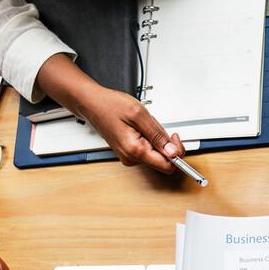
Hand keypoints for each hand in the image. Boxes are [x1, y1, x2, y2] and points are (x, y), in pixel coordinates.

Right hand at [35, 53, 180, 171]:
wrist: (92, 103)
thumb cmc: (109, 105)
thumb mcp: (139, 114)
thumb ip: (158, 135)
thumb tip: (173, 152)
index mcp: (135, 151)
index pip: (167, 166)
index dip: (176, 153)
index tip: (175, 138)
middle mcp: (131, 158)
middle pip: (163, 160)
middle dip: (165, 143)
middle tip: (156, 125)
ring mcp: (130, 156)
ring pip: (156, 153)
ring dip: (157, 139)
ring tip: (144, 124)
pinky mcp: (129, 152)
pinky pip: (148, 149)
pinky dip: (150, 138)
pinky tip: (141, 128)